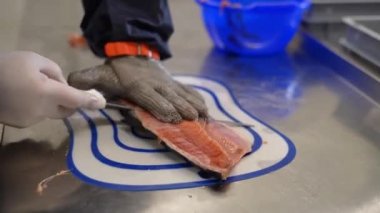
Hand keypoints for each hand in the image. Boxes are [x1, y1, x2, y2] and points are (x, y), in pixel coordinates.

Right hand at [0, 51, 105, 127]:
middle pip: (67, 110)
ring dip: (50, 103)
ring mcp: (31, 121)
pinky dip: (36, 107)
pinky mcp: (21, 125)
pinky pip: (38, 115)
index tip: (102, 104)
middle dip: (69, 101)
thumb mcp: (34, 59)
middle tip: (59, 88)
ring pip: (52, 113)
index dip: (90, 101)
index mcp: (47, 93)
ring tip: (31, 88)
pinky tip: (22, 96)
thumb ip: (55, 72)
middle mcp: (41, 111)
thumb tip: (63, 85)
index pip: (75, 99)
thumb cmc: (6, 66)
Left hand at [68, 56, 207, 122]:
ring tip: (204, 117)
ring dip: (193, 105)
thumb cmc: (116, 70)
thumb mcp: (99, 73)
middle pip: (170, 97)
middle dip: (182, 109)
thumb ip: (86, 80)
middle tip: (193, 119)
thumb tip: (71, 85)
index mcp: (138, 85)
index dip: (161, 107)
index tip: (171, 117)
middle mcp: (156, 85)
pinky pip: (188, 90)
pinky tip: (206, 110)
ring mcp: (168, 84)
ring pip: (182, 94)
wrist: (132, 52)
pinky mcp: (174, 83)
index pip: (151, 97)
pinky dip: (197, 99)